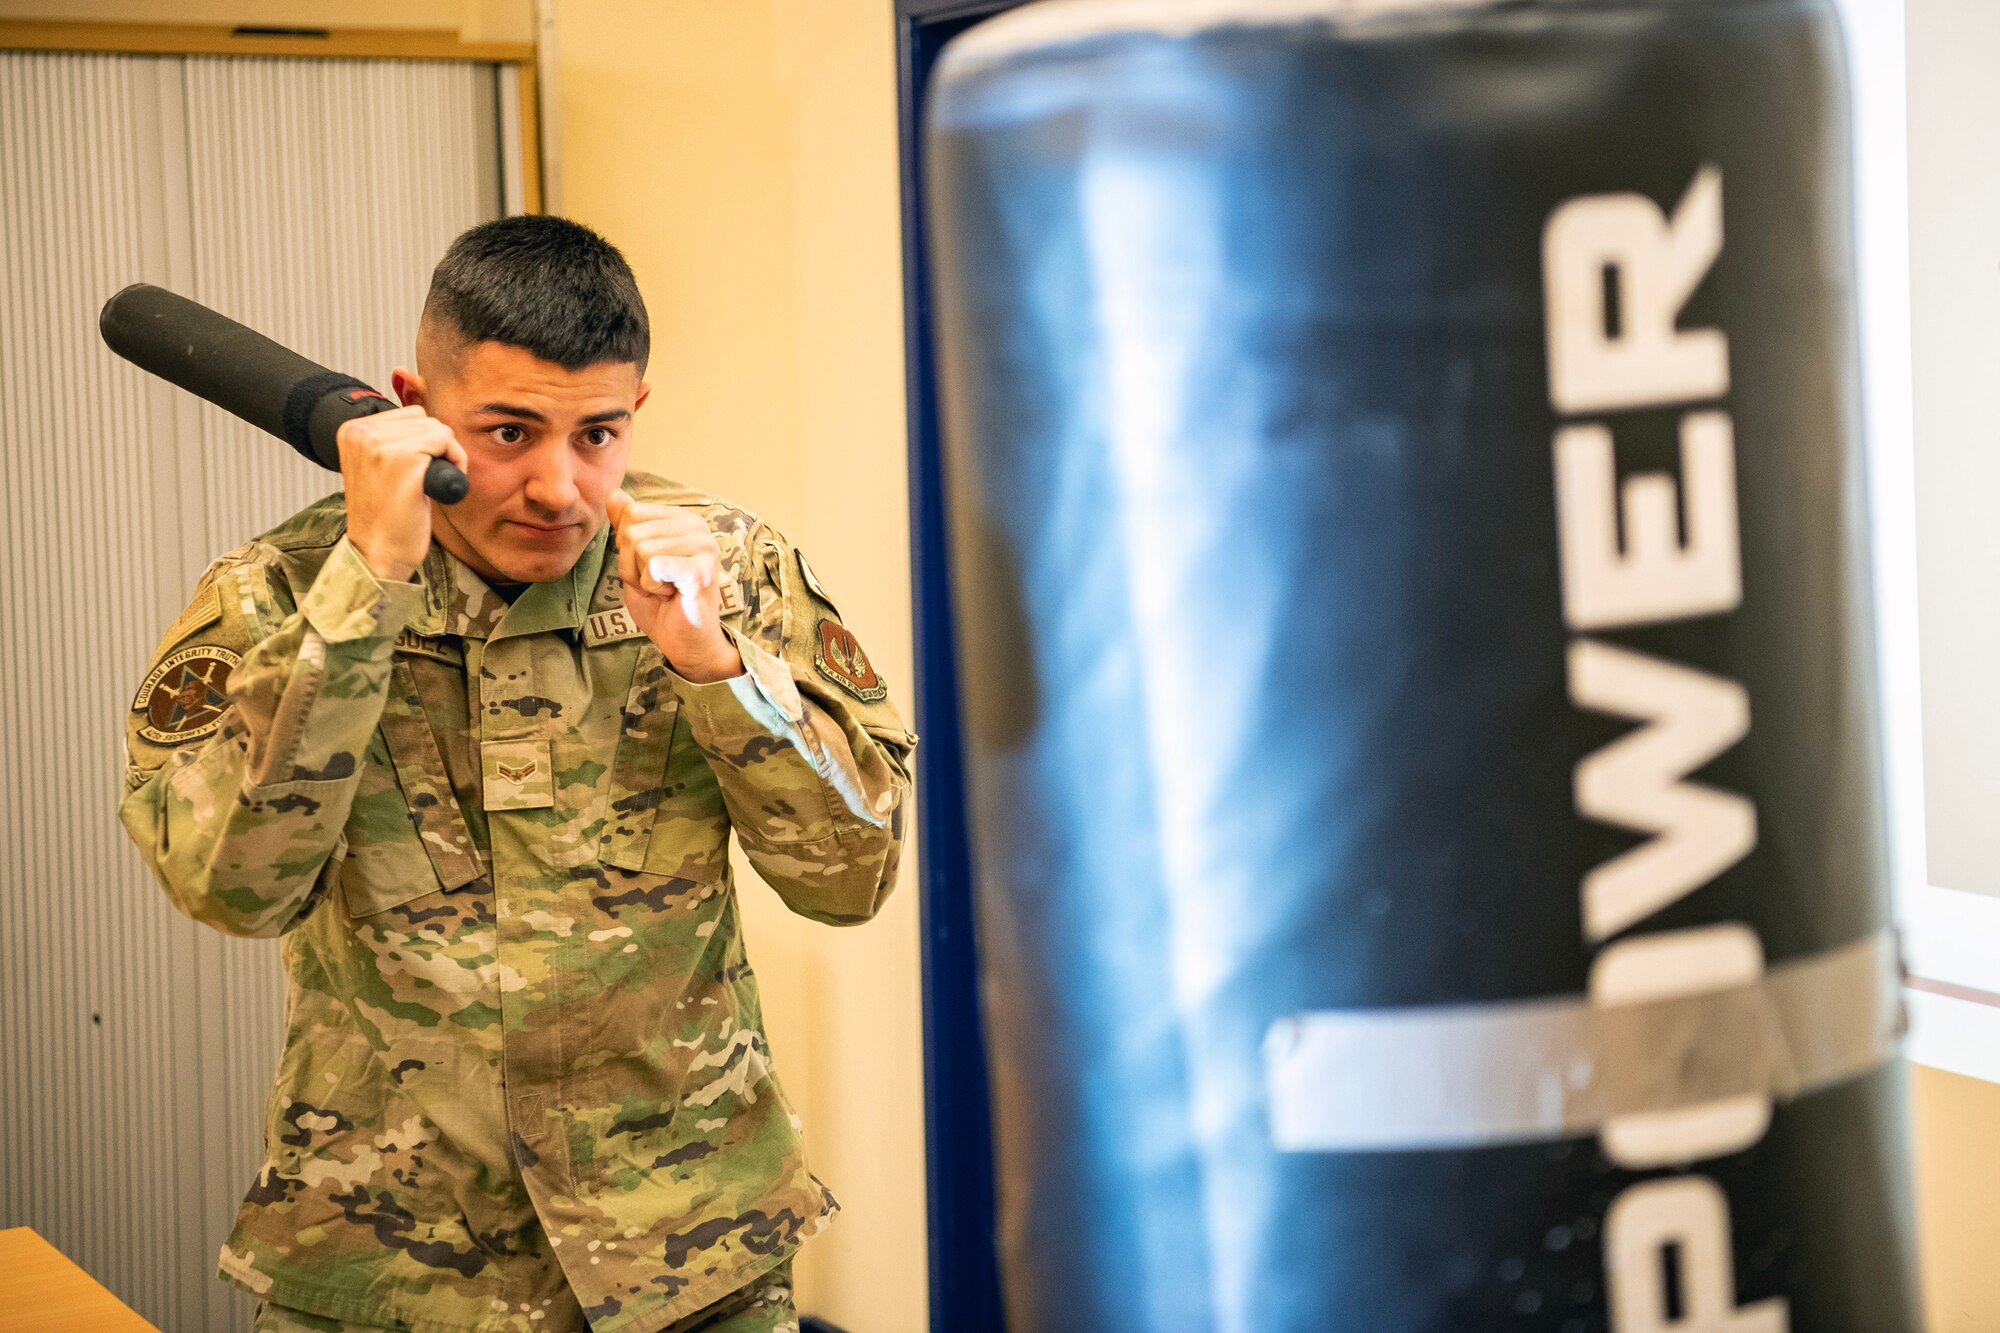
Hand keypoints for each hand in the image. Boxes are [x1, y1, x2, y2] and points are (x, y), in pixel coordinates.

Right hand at [337, 406, 466, 581]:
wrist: (378, 553)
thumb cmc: (385, 516)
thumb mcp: (382, 465)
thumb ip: (395, 434)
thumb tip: (413, 385)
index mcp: (352, 430)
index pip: (409, 413)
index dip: (423, 442)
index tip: (414, 471)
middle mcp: (361, 432)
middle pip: (425, 418)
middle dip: (436, 448)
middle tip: (423, 480)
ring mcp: (381, 444)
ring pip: (439, 428)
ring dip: (446, 456)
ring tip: (427, 485)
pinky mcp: (404, 458)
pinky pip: (447, 441)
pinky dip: (455, 463)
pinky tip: (438, 488)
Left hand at [606, 488, 743, 682]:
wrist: (684, 641)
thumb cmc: (662, 603)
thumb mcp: (634, 560)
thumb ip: (626, 526)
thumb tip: (613, 494)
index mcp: (682, 519)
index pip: (630, 513)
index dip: (626, 547)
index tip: (649, 568)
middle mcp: (697, 526)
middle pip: (632, 531)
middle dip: (631, 564)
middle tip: (656, 583)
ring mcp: (703, 547)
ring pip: (641, 550)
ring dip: (642, 579)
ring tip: (664, 589)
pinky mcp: (702, 570)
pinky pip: (654, 566)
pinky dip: (652, 586)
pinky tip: (671, 595)